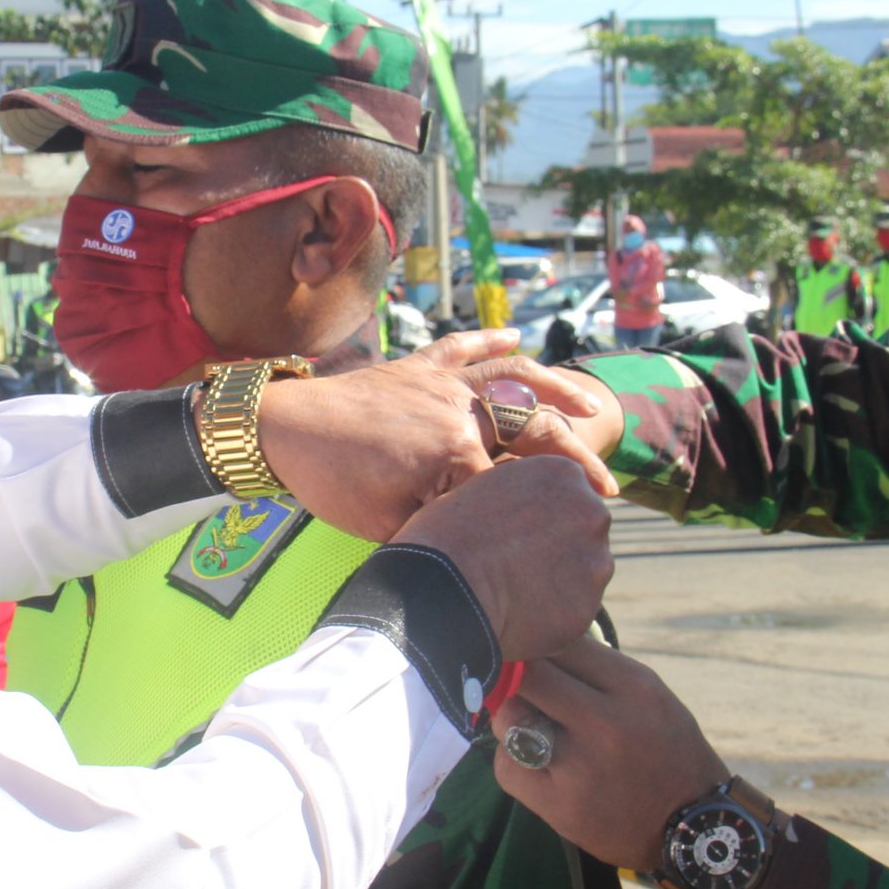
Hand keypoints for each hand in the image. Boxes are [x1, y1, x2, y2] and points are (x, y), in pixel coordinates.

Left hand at [255, 330, 615, 543]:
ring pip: (513, 379)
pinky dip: (489, 341)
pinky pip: (461, 347)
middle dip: (576, 462)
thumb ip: (442, 531)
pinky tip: (514, 338)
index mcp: (457, 454)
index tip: (574, 537)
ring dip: (556, 391)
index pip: (516, 488)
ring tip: (589, 406)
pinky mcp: (417, 365)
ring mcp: (440, 383)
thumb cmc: (333, 484)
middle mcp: (460, 411)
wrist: (283, 430)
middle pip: (535, 433)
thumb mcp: (390, 527)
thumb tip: (481, 550)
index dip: (547, 514)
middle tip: (605, 492)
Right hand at [394, 457, 613, 660]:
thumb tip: (526, 516)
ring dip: (560, 583)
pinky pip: (574, 610)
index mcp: (564, 473)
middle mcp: (591, 511)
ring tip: (514, 594)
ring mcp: (595, 560)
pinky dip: (554, 616)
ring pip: (584, 574)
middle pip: (584, 533)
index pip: (567, 496)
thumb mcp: (484, 490)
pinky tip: (519, 616)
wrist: (444, 587)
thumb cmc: (447, 536)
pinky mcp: (589, 605)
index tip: (517, 536)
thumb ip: (520, 497)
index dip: (541, 519)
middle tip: (517, 567)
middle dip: (559, 550)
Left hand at [489, 633, 732, 869]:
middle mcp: (608, 724)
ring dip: (511, 716)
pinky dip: (512, 760)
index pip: (561, 643)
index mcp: (635, 688)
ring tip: (531, 725)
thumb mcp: (649, 695)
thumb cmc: (665, 749)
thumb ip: (598, 668)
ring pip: (510, 718)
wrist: (691, 826)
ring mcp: (581, 767)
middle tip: (516, 683)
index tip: (533, 653)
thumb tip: (535, 641)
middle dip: (516, 674)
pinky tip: (534, 762)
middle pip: (527, 675)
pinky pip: (507, 767)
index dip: (539, 645)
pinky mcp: (559, 806)